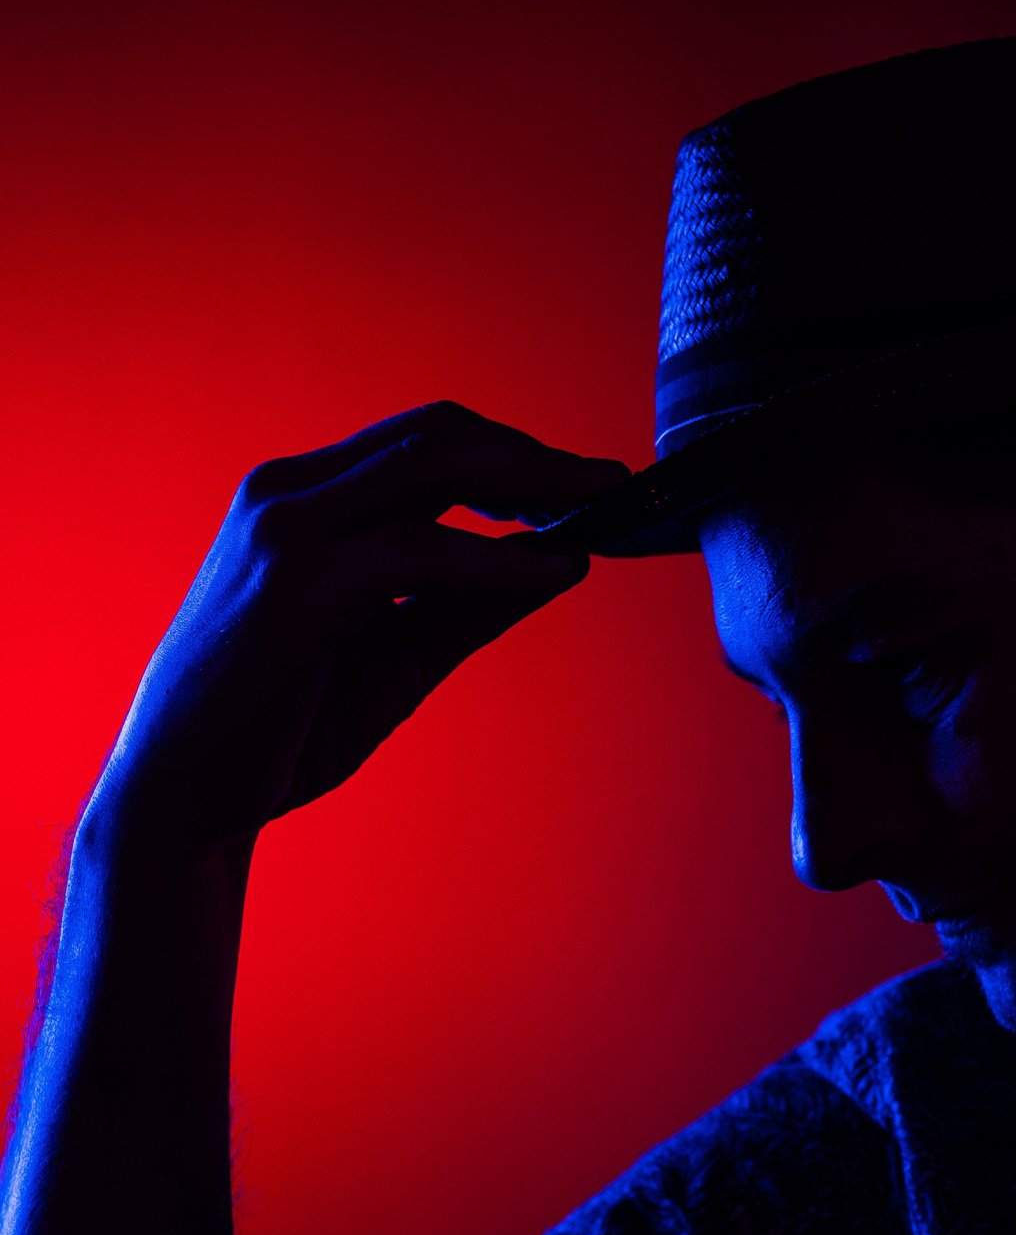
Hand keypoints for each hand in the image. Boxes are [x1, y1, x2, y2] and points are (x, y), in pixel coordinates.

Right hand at [92, 401, 628, 850]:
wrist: (183, 800)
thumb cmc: (280, 731)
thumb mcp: (395, 656)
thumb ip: (468, 605)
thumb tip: (561, 560)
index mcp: (302, 500)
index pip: (426, 443)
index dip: (514, 454)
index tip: (586, 483)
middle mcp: (288, 494)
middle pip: (439, 435)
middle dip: (536, 455)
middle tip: (613, 481)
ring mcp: (285, 530)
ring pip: (434, 466)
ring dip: (530, 483)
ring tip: (598, 507)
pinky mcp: (295, 583)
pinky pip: (418, 551)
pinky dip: (494, 559)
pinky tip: (550, 572)